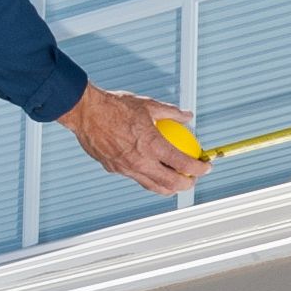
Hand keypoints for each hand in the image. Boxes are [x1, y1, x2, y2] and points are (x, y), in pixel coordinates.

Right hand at [63, 86, 207, 194]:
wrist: (84, 111)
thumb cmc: (114, 105)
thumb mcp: (147, 104)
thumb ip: (170, 112)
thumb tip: (187, 116)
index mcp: (151, 144)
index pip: (183, 164)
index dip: (199, 168)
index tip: (206, 166)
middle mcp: (140, 161)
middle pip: (171, 183)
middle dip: (187, 184)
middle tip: (192, 177)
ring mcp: (125, 168)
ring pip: (153, 186)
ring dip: (168, 186)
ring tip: (174, 179)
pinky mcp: (113, 168)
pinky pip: (135, 177)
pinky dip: (147, 176)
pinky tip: (150, 168)